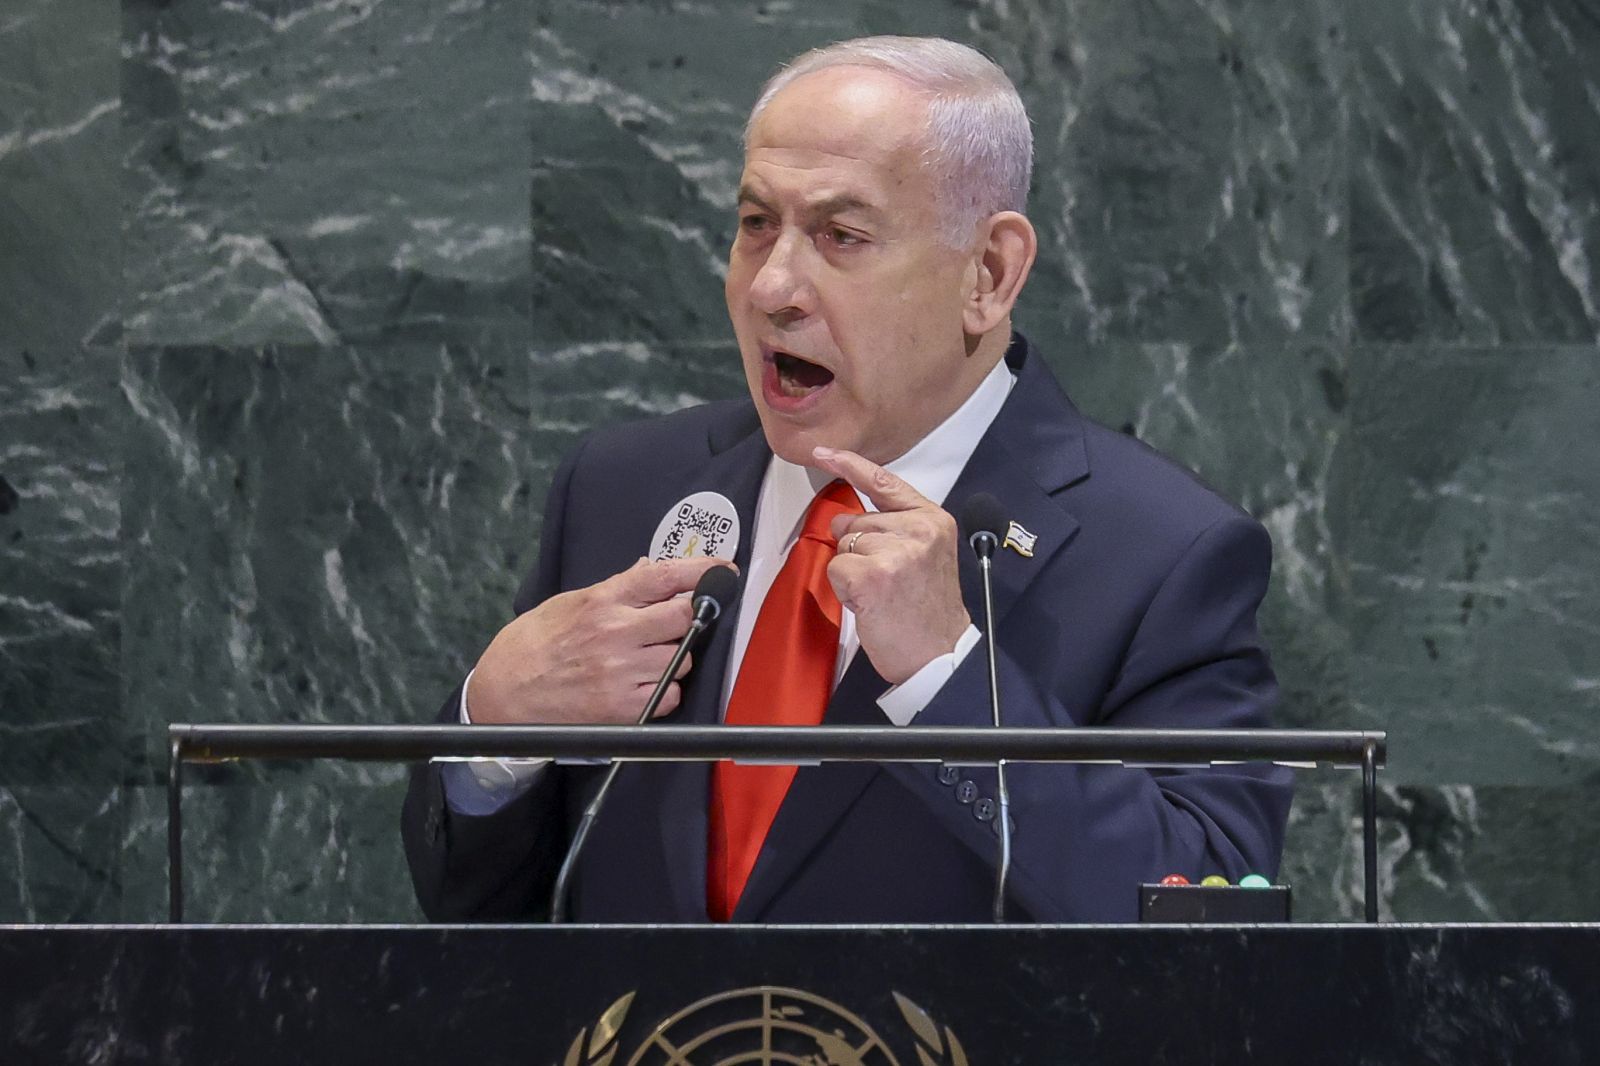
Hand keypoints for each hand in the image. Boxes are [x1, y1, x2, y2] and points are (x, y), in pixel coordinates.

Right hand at [467, 556, 728, 723]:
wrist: (502, 695)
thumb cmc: (533, 644)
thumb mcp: (568, 603)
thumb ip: (615, 588)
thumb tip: (650, 569)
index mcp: (603, 602)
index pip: (664, 577)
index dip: (701, 571)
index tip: (723, 570)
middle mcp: (617, 634)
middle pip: (684, 617)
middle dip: (689, 617)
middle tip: (679, 622)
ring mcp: (622, 674)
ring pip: (681, 660)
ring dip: (674, 658)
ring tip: (646, 659)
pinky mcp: (624, 709)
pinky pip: (670, 696)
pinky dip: (664, 691)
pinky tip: (641, 686)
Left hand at [812, 446, 970, 684]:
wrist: (940, 654)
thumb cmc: (928, 611)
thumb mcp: (925, 555)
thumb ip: (894, 528)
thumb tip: (846, 520)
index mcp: (932, 520)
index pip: (884, 482)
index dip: (849, 464)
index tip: (823, 452)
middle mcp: (917, 529)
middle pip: (856, 521)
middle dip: (858, 550)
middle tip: (887, 581)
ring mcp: (896, 550)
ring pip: (843, 545)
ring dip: (852, 571)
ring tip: (882, 593)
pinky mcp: (872, 574)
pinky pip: (836, 567)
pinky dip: (844, 588)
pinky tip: (870, 602)